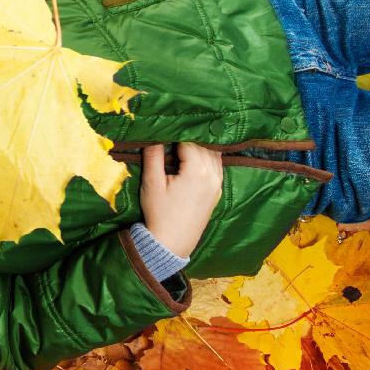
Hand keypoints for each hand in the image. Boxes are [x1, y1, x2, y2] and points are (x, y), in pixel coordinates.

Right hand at [138, 142, 223, 261]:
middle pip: (203, 146)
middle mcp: (212, 174)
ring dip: (200, 146)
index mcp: (197, 170)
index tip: (165, 129)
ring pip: (213, 154)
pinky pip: (217, 166)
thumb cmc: (159, 212)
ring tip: (184, 141)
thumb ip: (153, 156)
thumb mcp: (152, 182)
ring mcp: (218, 183)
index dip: (176, 134)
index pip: (189, 141)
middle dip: (188, 138)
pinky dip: (208, 157)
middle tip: (173, 132)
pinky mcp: (217, 191)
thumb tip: (154, 134)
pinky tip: (197, 155)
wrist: (172, 241)